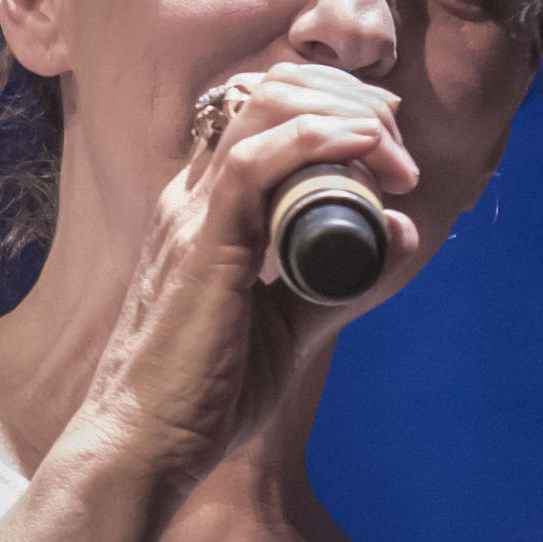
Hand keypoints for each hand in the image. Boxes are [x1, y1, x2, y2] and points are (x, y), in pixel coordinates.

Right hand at [65, 62, 417, 494]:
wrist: (144, 447)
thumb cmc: (203, 395)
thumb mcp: (288, 328)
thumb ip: (336, 282)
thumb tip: (398, 231)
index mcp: (201, 211)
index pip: (260, 115)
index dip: (329, 107)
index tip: (386, 143)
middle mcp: (190, 198)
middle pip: (267, 95)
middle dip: (344, 100)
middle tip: (397, 144)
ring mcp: (191, 214)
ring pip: (264, 110)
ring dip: (341, 115)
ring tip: (392, 156)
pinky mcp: (200, 243)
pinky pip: (255, 163)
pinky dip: (315, 140)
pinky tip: (361, 147)